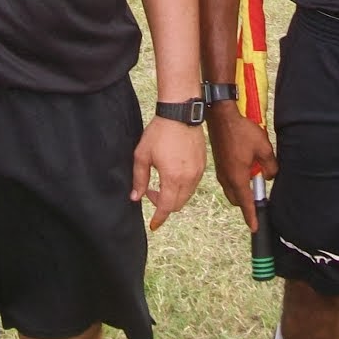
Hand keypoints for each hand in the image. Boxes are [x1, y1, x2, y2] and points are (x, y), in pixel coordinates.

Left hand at [130, 116, 205, 230]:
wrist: (180, 113)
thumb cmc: (159, 132)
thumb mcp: (142, 155)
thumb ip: (139, 179)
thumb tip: (136, 198)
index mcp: (172, 178)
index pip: (166, 207)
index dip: (158, 218)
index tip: (153, 225)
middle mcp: (188, 178)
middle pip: (177, 204)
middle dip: (164, 206)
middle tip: (150, 193)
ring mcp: (198, 172)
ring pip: (187, 196)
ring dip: (174, 197)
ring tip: (161, 183)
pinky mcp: (203, 165)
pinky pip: (193, 185)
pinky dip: (183, 188)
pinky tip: (173, 175)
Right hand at [206, 103, 277, 231]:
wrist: (221, 116)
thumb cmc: (241, 131)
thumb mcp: (263, 148)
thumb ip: (270, 166)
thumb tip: (269, 176)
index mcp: (237, 177)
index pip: (246, 203)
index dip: (251, 216)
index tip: (255, 228)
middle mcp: (226, 177)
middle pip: (236, 199)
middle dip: (246, 203)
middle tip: (259, 199)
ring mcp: (220, 170)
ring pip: (231, 189)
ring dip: (241, 190)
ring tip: (254, 178)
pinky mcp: (219, 163)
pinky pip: (228, 179)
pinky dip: (237, 180)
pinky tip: (246, 167)